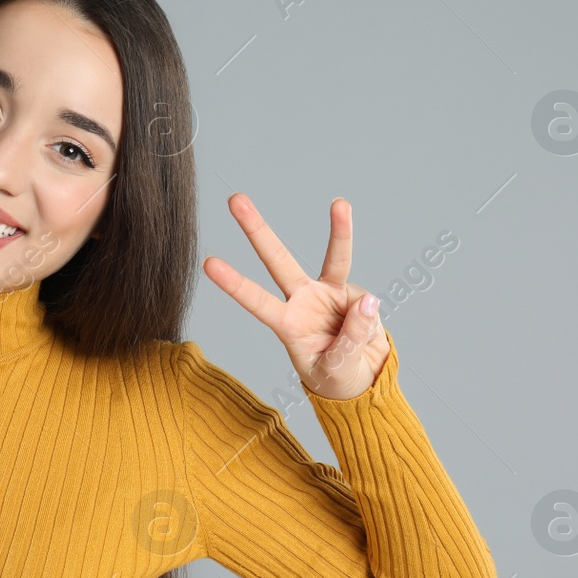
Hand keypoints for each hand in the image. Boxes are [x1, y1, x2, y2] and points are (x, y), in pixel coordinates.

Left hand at [203, 193, 388, 400]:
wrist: (361, 378)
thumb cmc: (336, 378)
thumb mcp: (336, 369)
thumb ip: (350, 339)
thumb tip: (367, 301)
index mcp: (286, 324)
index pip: (256, 301)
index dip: (233, 284)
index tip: (208, 263)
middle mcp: (301, 301)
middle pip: (277, 260)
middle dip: (256, 229)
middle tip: (234, 198)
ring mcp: (327, 294)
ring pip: (333, 258)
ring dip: (339, 229)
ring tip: (340, 204)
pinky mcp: (353, 294)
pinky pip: (365, 299)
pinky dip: (369, 316)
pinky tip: (367, 336)